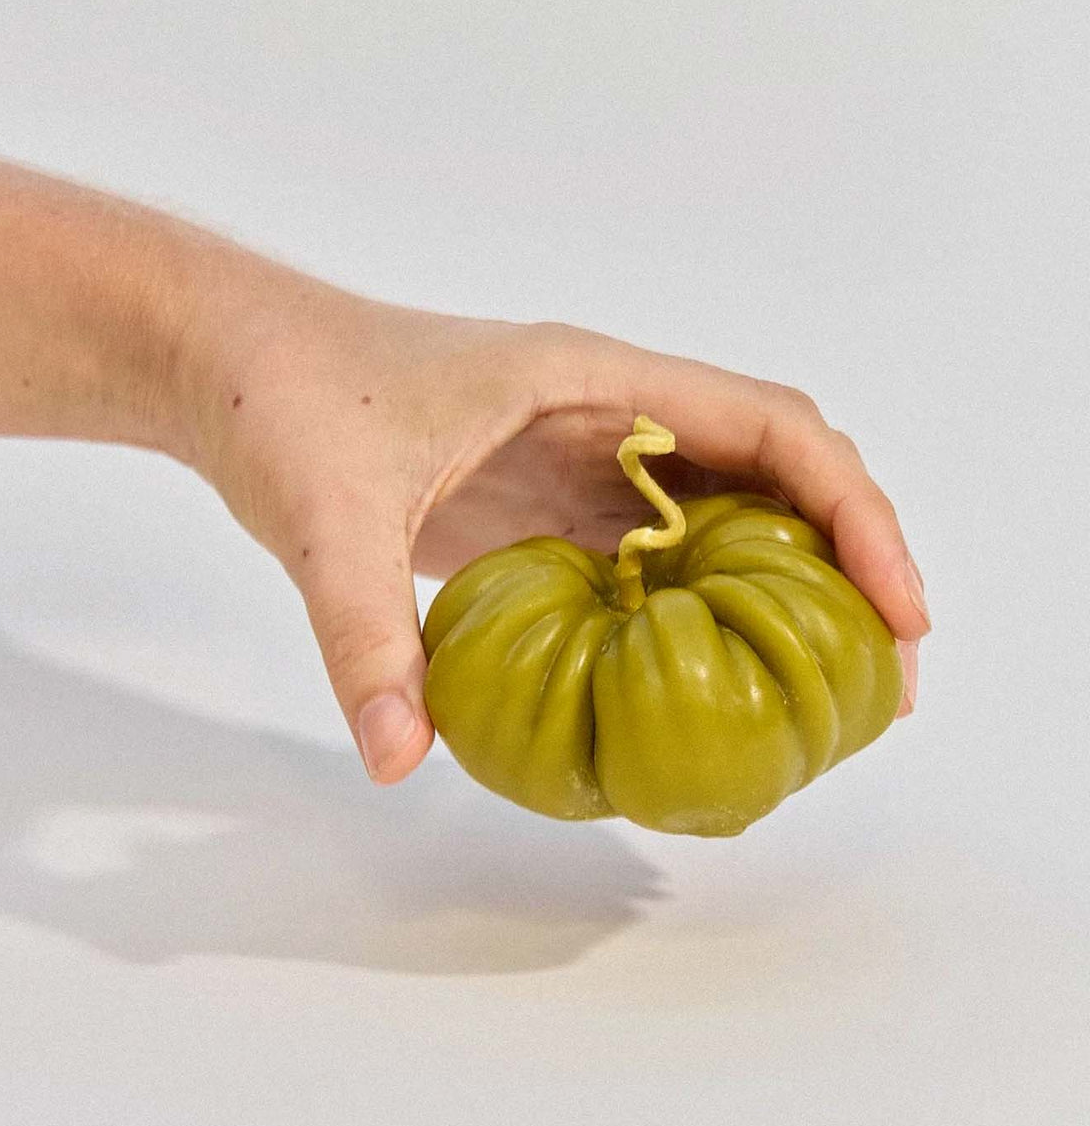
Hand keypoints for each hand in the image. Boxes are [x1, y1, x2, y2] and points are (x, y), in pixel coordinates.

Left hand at [175, 260, 930, 786]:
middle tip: (884, 681)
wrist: (228, 366)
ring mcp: (581, 460)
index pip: (772, 428)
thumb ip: (364, 636)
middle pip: (780, 473)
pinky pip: (661, 556)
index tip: (897, 609)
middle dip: (851, 564)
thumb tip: (401, 759)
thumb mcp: (326, 519)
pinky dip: (707, 614)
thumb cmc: (284, 402)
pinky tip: (713, 688)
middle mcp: (609, 414)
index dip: (855, 513)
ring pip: (730, 516)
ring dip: (788, 594)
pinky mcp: (548, 506)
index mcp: (593, 380)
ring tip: (825, 696)